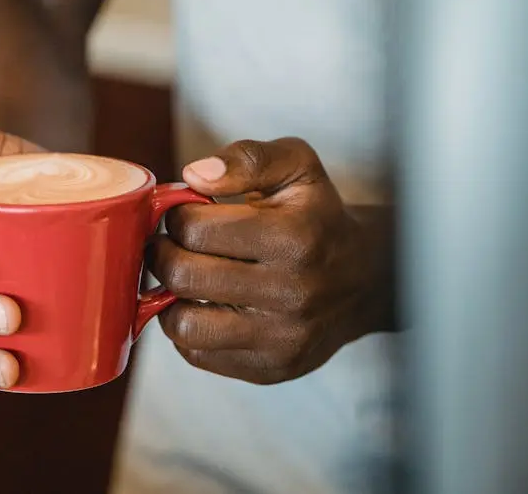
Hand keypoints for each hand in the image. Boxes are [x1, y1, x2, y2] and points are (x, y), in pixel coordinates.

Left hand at [149, 138, 393, 384]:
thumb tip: (194, 176)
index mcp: (294, 237)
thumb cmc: (317, 216)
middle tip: (169, 243)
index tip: (186, 213)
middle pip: (182, 276)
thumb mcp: (297, 166)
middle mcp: (291, 293)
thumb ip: (247, 158)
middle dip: (163, 253)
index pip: (195, 229)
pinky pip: (198, 355)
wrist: (364, 278)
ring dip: (169, 298)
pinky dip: (189, 328)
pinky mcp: (270, 369)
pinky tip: (204, 305)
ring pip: (184, 326)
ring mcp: (281, 338)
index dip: (177, 216)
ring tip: (183, 276)